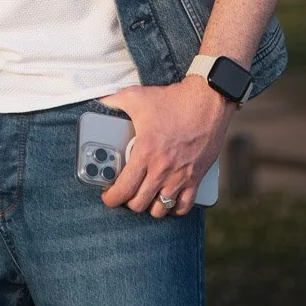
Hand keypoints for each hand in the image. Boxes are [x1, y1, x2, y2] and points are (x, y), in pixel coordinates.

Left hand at [98, 78, 233, 216]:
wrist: (206, 102)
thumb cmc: (171, 100)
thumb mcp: (136, 96)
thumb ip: (114, 101)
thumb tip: (99, 102)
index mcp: (145, 152)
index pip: (125, 187)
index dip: (112, 197)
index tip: (108, 197)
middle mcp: (162, 169)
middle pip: (140, 202)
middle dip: (128, 202)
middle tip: (125, 195)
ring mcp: (180, 176)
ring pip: (160, 208)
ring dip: (150, 207)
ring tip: (144, 198)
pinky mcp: (196, 178)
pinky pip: (184, 206)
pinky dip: (174, 209)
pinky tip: (167, 202)